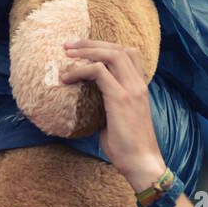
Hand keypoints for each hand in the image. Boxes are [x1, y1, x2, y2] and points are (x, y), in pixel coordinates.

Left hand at [60, 40, 165, 191]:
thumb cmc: (127, 148)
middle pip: (118, 48)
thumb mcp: (114, 121)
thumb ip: (103, 107)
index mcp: (139, 88)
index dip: (104, 47)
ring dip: (86, 50)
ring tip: (65, 53)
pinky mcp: (120, 98)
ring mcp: (131, 90)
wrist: (142, 163)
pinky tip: (66, 78)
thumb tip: (84, 105)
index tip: (82, 49)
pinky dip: (81, 70)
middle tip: (67, 45)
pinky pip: (99, 72)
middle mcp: (138, 84)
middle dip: (91, 43)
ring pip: (111, 54)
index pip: (127, 54)